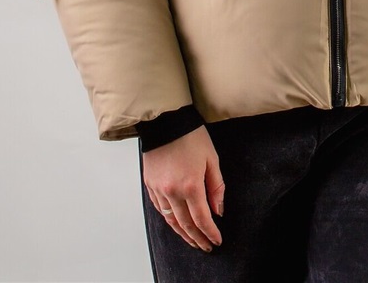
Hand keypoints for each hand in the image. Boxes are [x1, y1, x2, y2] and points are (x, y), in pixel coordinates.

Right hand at [142, 124, 224, 251]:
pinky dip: (169, 219)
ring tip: (192, 240)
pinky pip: (160, 209)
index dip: (210, 232)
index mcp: (190, 185)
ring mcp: (159, 189)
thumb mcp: (211, 158)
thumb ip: (216, 186)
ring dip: (183, 233)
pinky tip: (176, 223)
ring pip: (171, 220)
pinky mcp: (150, 185)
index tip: (216, 240)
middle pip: (186, 224)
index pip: (202, 218)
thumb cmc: (190, 136)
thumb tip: (218, 209)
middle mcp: (172, 191)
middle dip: (198, 238)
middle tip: (205, 246)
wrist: (165, 121)